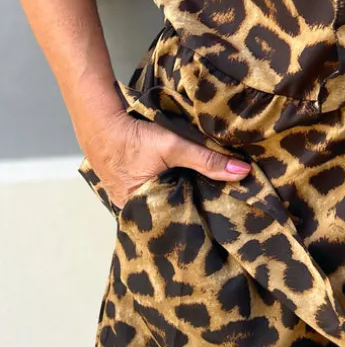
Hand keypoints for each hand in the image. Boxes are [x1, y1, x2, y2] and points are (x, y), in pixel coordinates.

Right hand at [82, 109, 251, 211]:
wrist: (100, 121)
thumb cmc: (133, 137)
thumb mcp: (174, 147)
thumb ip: (207, 160)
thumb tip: (242, 171)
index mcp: (142, 210)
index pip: (177, 224)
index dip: (196, 222)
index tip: (219, 222)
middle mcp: (132, 210)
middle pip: (169, 215)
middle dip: (189, 212)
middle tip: (217, 211)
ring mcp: (126, 200)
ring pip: (159, 205)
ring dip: (177, 200)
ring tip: (203, 199)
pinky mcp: (125, 187)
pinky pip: (150, 195)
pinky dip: (165, 191)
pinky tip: (180, 186)